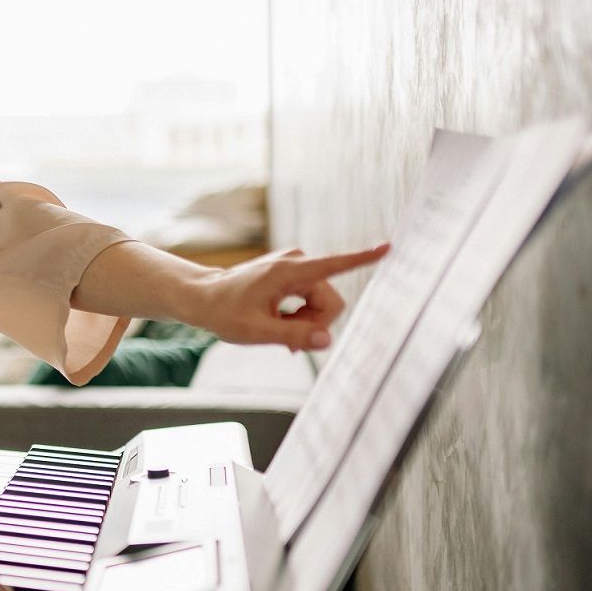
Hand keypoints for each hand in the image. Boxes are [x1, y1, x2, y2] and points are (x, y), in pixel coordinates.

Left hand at [190, 244, 390, 350]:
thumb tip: (327, 340)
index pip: (333, 264)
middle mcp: (296, 263)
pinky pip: (313, 300)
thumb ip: (293, 336)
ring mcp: (295, 267)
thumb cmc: (225, 313)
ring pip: (323, 304)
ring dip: (306, 323)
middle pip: (331, 302)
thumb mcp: (257, 331)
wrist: (204, 297)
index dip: (362, 258)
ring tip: (277, 329)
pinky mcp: (293, 274)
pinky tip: (282, 324)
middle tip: (287, 343)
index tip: (387, 247)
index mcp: (289, 271)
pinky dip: (302, 317)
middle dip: (315, 325)